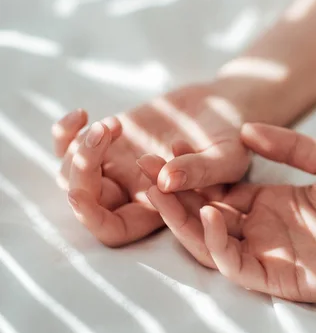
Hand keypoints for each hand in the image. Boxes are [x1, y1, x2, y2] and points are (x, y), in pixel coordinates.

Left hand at [53, 81, 251, 244]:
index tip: (80, 195)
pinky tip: (81, 114)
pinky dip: (65, 132)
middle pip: (88, 199)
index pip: (114, 229)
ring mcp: (117, 162)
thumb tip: (166, 180)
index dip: (93, 219)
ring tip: (114, 124)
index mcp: (158, 207)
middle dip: (83, 172)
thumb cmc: (233, 135)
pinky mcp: (109, 137)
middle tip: (103, 135)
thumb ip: (202, 170)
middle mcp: (132, 189)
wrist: (223, 103)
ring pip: (74, 172)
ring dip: (81, 148)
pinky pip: (70, 144)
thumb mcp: (228, 155)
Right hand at [142, 124, 315, 309]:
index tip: (169, 146)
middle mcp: (259, 228)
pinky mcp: (274, 277)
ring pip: (207, 240)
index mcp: (269, 202)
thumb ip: (288, 146)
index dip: (191, 170)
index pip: (217, 188)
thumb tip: (246, 131)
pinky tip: (208, 213)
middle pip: (201, 212)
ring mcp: (264, 253)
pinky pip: (234, 263)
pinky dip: (215, 242)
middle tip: (144, 166)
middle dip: (170, 192)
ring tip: (157, 187)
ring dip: (179, 216)